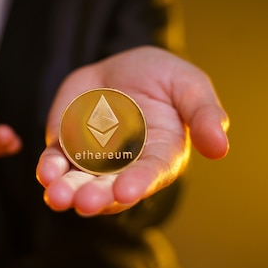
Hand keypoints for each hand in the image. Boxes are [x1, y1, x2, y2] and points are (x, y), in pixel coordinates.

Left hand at [36, 46, 228, 215]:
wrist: (120, 64)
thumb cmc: (161, 77)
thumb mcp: (188, 85)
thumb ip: (204, 114)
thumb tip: (221, 148)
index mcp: (159, 155)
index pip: (149, 174)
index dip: (138, 183)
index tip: (126, 192)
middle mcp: (125, 165)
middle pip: (110, 187)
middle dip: (97, 196)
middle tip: (84, 202)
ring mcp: (93, 159)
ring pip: (78, 182)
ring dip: (67, 192)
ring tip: (58, 198)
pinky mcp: (66, 147)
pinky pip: (55, 163)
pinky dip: (49, 170)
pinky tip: (46, 174)